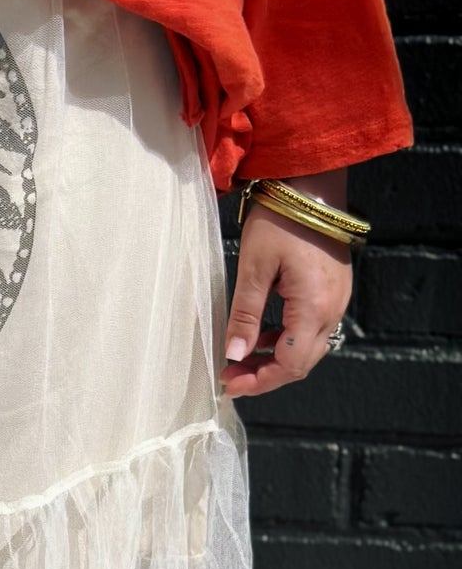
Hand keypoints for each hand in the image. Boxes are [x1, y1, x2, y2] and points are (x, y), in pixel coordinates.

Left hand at [221, 169, 354, 398]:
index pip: (289, 365)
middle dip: (265, 375)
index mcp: (314, 307)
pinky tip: (264, 334)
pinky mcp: (335, 291)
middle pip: (301, 363)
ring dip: (276, 359)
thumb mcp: (254, 269)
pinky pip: (313, 329)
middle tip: (231, 375)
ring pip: (308, 348)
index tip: (229, 383)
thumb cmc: (281, 220)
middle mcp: (333, 309)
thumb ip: (245, 316)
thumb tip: (234, 355)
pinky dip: (288, 339)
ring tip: (241, 356)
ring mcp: (338, 300)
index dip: (258, 381)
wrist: (312, 185)